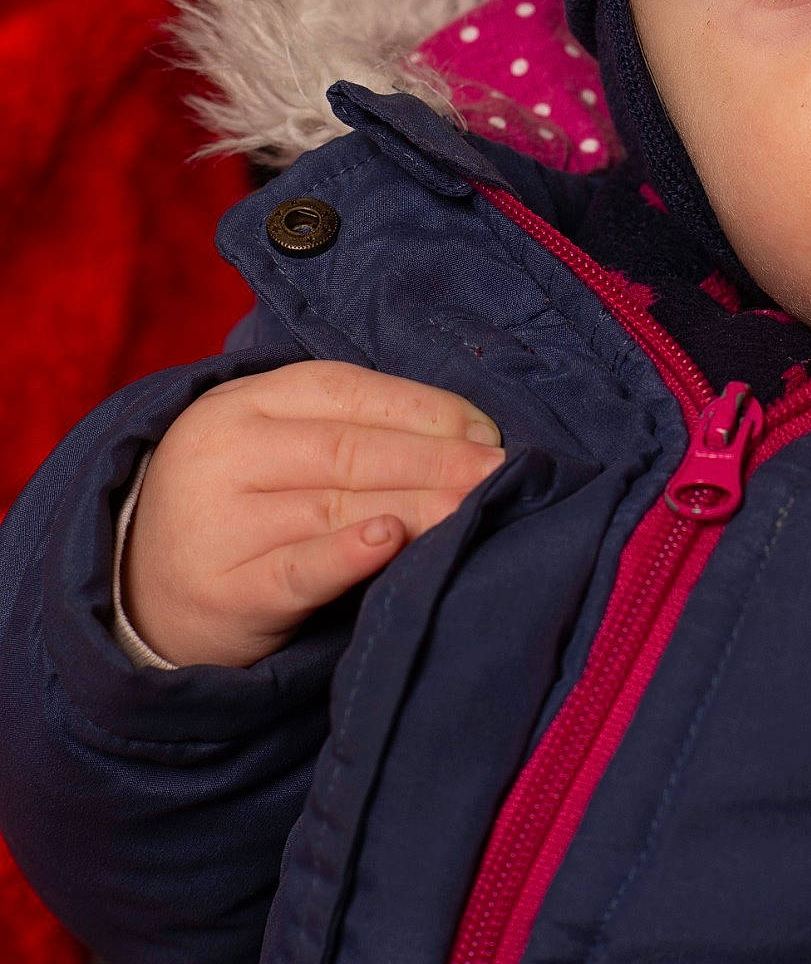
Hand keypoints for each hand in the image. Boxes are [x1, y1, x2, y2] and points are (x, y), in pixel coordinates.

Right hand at [121, 362, 503, 668]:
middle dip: (436, 460)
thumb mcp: (275, 443)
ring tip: (472, 508)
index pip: (348, 391)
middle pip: (350, 449)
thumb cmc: (240, 503)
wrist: (141, 588)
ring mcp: (221, 520)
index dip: (423, 409)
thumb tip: (467, 435)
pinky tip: (391, 542)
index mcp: (247, 399)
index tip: (485, 430)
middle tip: (499, 474)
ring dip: (416, 506)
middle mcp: (229, 450)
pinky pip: (295, 569)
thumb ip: (349, 430)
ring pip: (334, 505)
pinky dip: (345, 556)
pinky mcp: (224, 590)